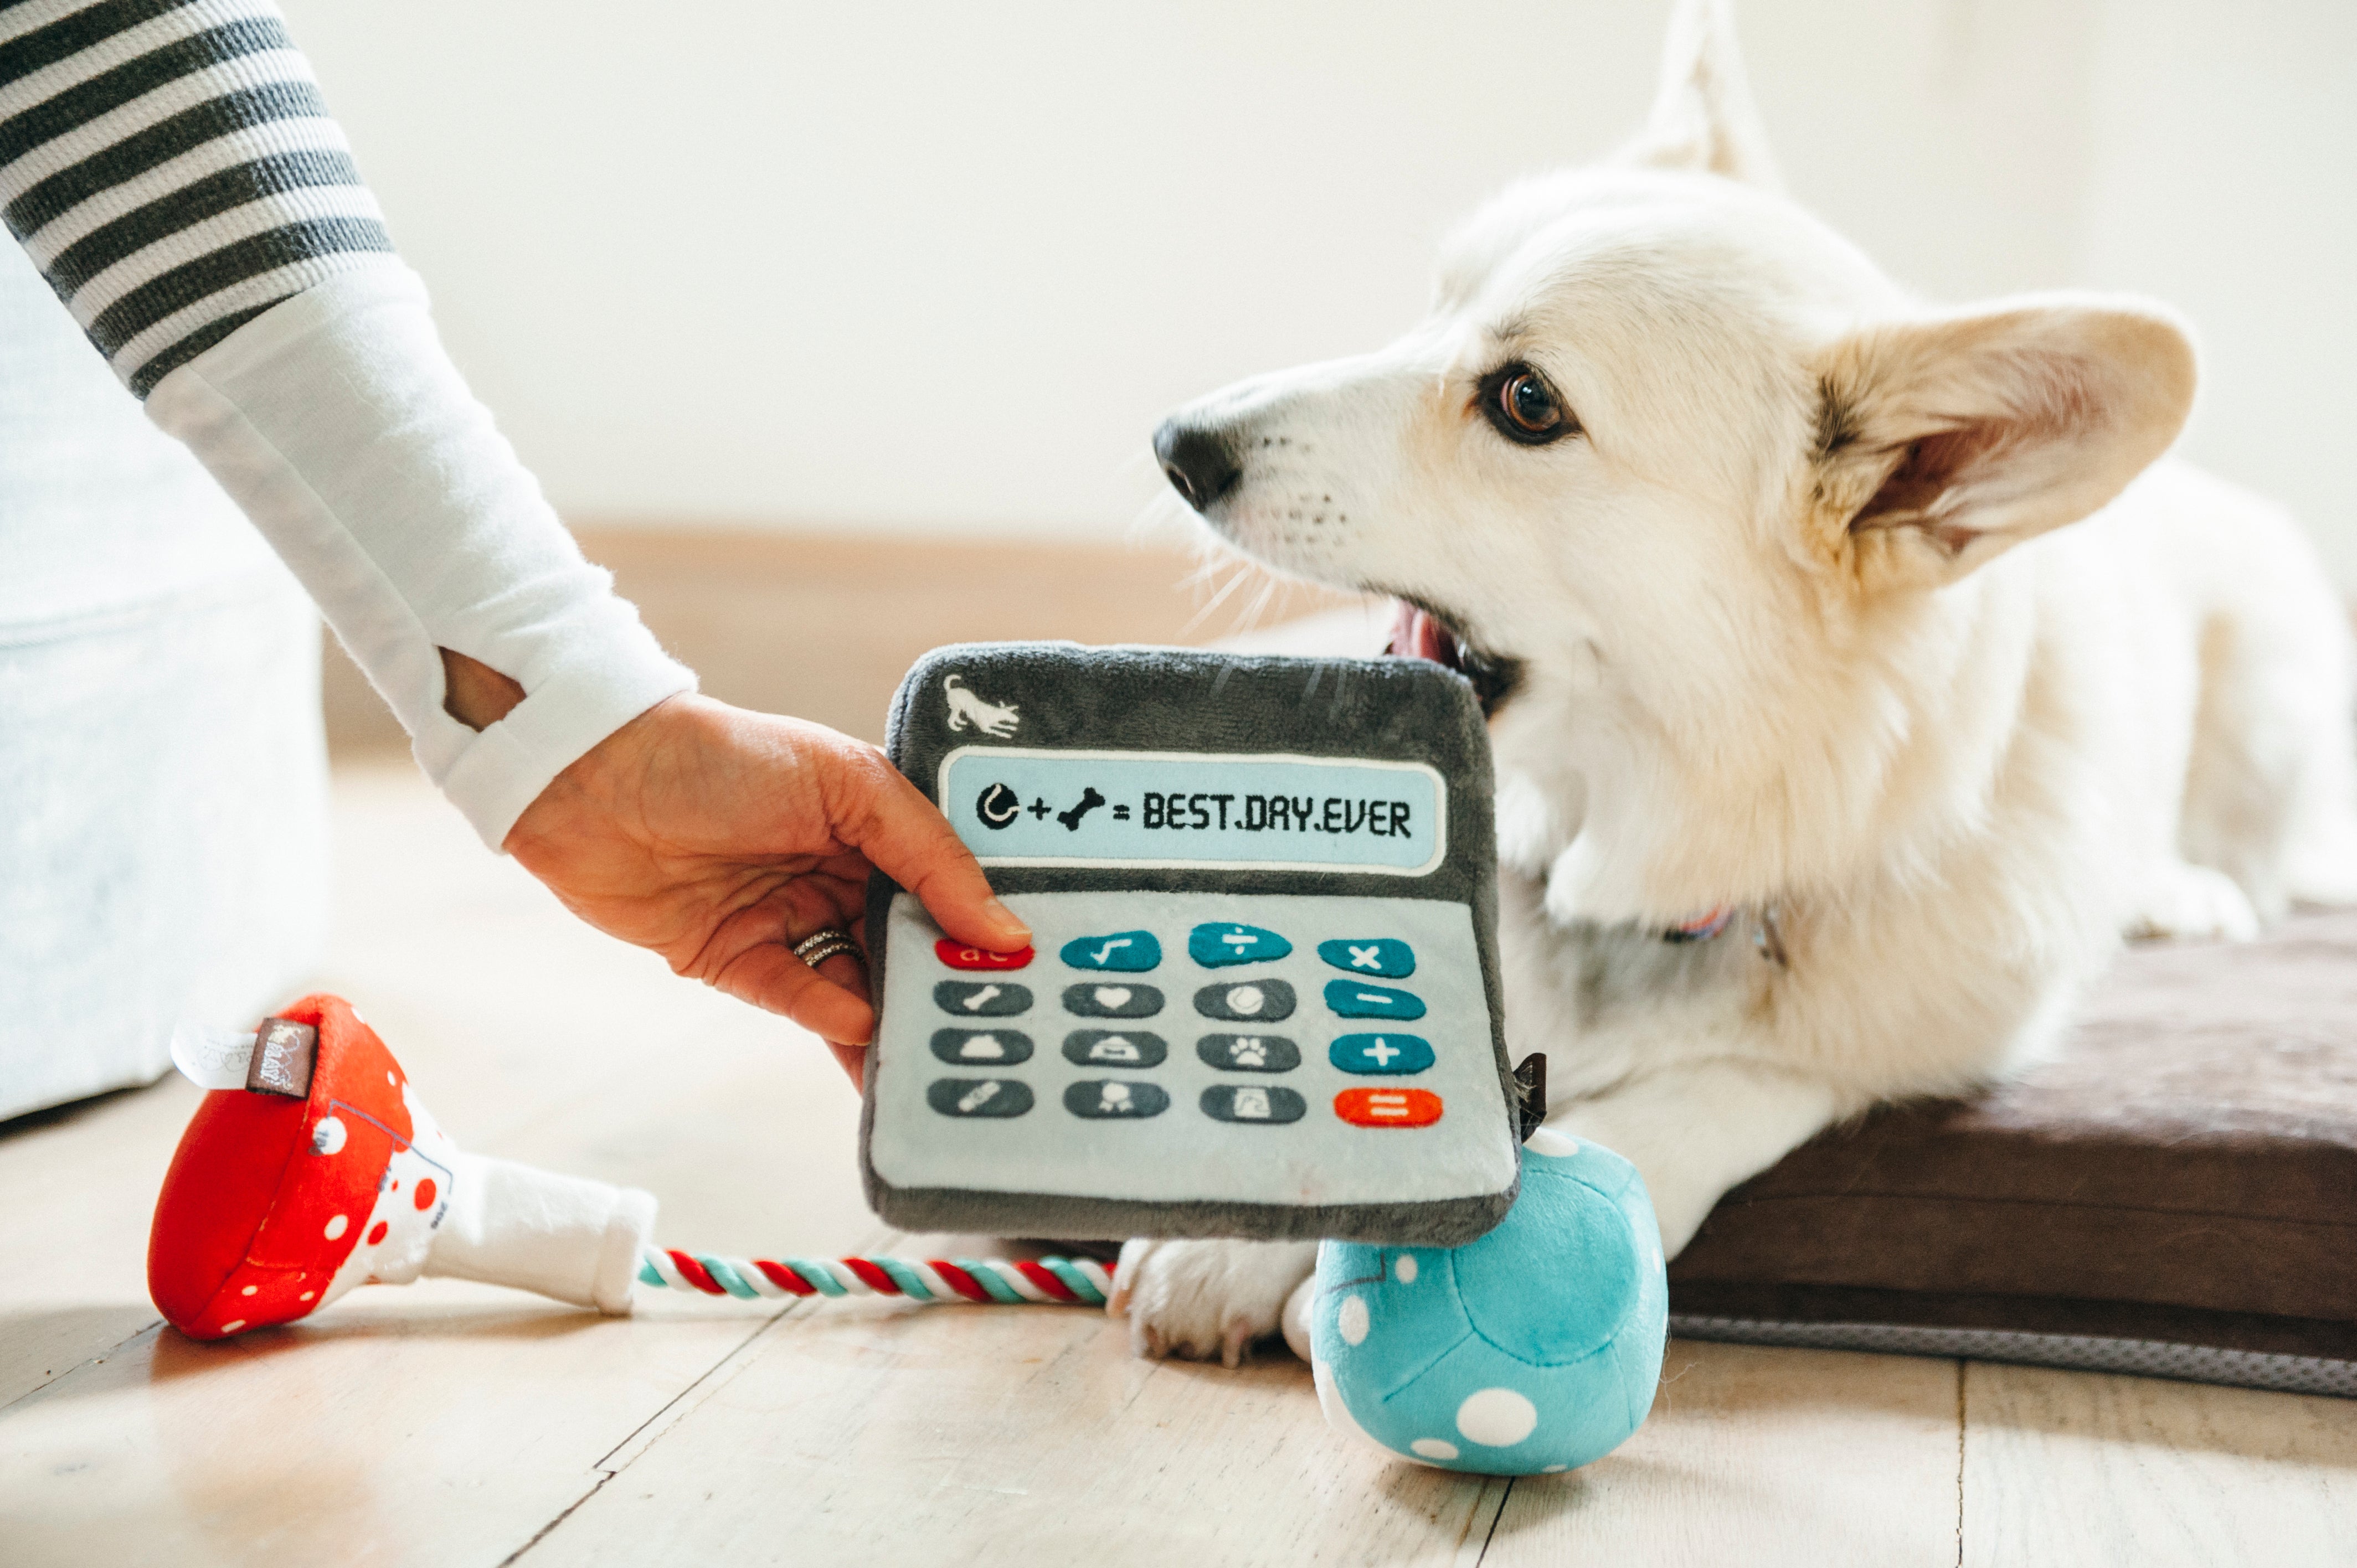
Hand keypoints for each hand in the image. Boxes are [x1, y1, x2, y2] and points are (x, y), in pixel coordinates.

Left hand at [496, 686, 1029, 1081]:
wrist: (592, 778)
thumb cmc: (724, 756)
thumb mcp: (849, 785)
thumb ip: (931, 857)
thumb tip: (1002, 929)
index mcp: (878, 826)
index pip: (952, 884)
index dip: (989, 924)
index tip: (1038, 966)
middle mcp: (841, 877)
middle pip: (912, 944)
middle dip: (951, 984)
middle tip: (1003, 1029)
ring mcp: (792, 922)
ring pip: (864, 985)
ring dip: (897, 1018)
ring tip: (943, 1054)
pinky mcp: (740, 962)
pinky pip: (803, 1002)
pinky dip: (834, 1018)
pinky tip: (863, 1030)